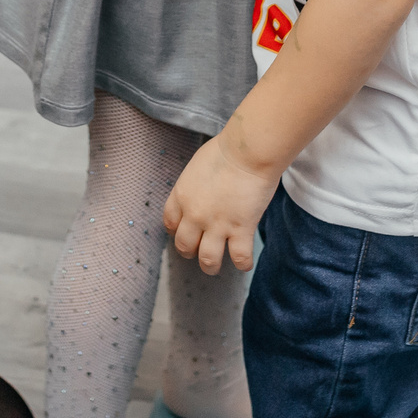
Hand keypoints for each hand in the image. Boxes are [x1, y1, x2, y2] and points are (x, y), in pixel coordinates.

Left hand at [165, 132, 281, 274]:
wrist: (247, 152)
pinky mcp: (240, 230)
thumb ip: (195, 184)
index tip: (184, 232)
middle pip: (184, 246)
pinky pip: (239, 258)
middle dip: (190, 251)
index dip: (176, 231)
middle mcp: (195, 215)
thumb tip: (203, 190)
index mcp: (182, 196)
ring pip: (207, 260)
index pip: (170, 223)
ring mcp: (217, 225)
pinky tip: (244, 263)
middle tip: (198, 251)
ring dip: (209, 266)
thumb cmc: (226, 150)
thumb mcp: (198, 166)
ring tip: (214, 267)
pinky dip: (242, 264)